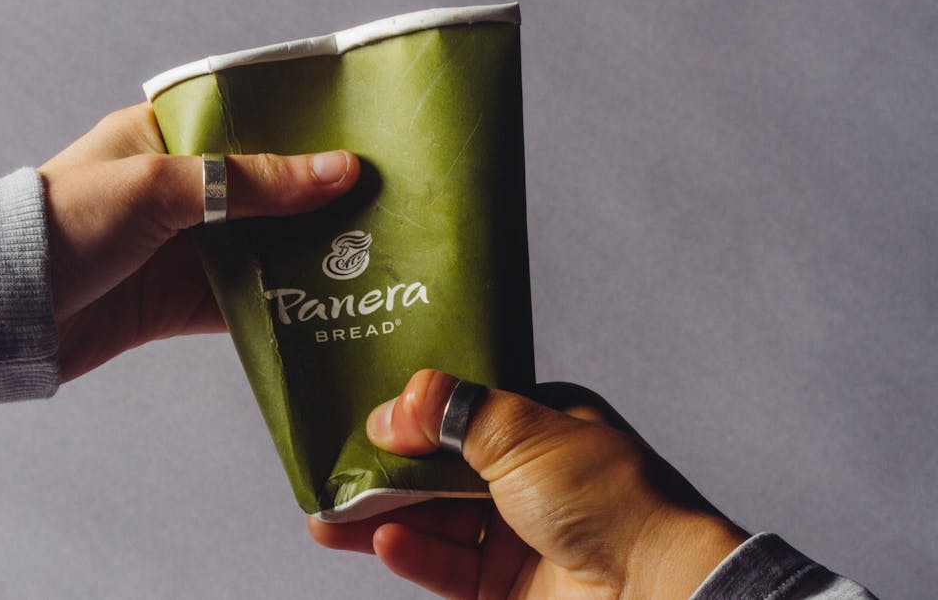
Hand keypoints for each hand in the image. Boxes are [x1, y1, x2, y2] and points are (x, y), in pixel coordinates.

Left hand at [38, 103, 357, 379]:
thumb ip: (251, 181)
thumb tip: (337, 170)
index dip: (303, 136)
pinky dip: (279, 306)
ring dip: (306, 257)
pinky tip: (325, 308)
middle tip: (384, 205)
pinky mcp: (177, 302)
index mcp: (164, 139)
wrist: (3, 308)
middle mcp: (179, 192)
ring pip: (260, 249)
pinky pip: (242, 302)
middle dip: (317, 203)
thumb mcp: (160, 185)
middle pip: (264, 194)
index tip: (360, 143)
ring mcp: (180, 249)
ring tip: (370, 257)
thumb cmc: (66, 224)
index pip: (248, 125)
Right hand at [309, 370, 749, 598]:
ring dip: (382, 514)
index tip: (364, 414)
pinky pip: (444, 565)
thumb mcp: (525, 432)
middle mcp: (528, 478)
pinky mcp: (503, 587)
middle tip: (333, 467)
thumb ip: (452, 413)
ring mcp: (516, 535)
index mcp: (545, 426)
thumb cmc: (612, 501)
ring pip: (432, 518)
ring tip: (330, 513)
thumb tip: (394, 406)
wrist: (656, 593)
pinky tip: (382, 540)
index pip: (464, 411)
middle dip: (386, 469)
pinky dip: (411, 552)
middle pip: (438, 468)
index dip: (414, 413)